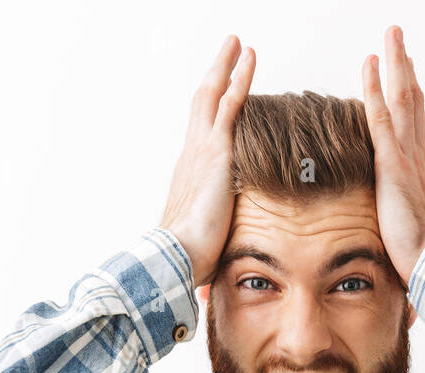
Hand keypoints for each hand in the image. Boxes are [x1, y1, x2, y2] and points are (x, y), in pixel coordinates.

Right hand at [159, 35, 255, 287]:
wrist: (176, 257)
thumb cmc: (185, 260)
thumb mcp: (203, 244)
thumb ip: (211, 246)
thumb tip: (210, 276)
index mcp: (190, 176)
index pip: (202, 135)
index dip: (212, 112)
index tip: (221, 95)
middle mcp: (191, 155)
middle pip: (203, 103)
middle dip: (217, 76)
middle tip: (230, 51)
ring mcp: (201, 150)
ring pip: (214, 95)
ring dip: (227, 67)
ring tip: (240, 44)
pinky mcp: (215, 151)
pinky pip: (229, 104)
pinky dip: (239, 78)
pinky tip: (249, 58)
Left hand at [361, 25, 424, 287]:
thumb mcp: (421, 234)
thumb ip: (420, 223)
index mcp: (423, 172)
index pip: (415, 126)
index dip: (410, 98)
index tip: (407, 76)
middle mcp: (419, 156)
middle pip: (412, 102)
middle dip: (405, 69)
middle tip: (399, 41)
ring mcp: (408, 156)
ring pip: (401, 99)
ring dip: (396, 64)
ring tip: (391, 35)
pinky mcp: (394, 164)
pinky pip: (382, 117)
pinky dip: (375, 88)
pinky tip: (370, 64)